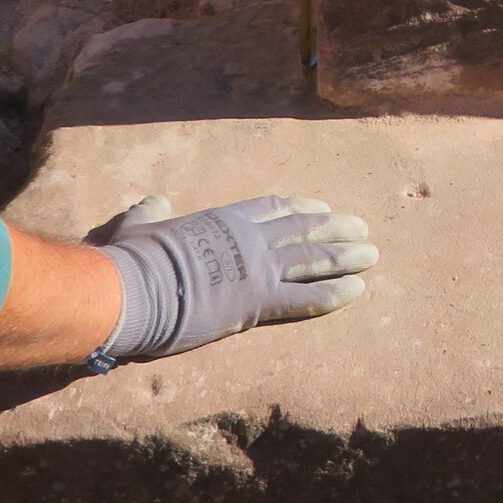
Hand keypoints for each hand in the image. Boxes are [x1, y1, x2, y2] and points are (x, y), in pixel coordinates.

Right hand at [95, 193, 373, 362]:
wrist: (132, 289)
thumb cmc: (131, 259)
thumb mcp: (140, 226)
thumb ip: (150, 212)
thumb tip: (152, 200)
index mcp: (225, 219)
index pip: (275, 207)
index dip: (303, 207)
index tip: (322, 207)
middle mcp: (250, 238)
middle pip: (304, 229)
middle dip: (336, 229)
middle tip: (362, 229)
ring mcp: (258, 268)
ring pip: (315, 259)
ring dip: (346, 256)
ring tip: (371, 255)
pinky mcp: (259, 302)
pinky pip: (307, 297)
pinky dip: (335, 294)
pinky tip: (357, 291)